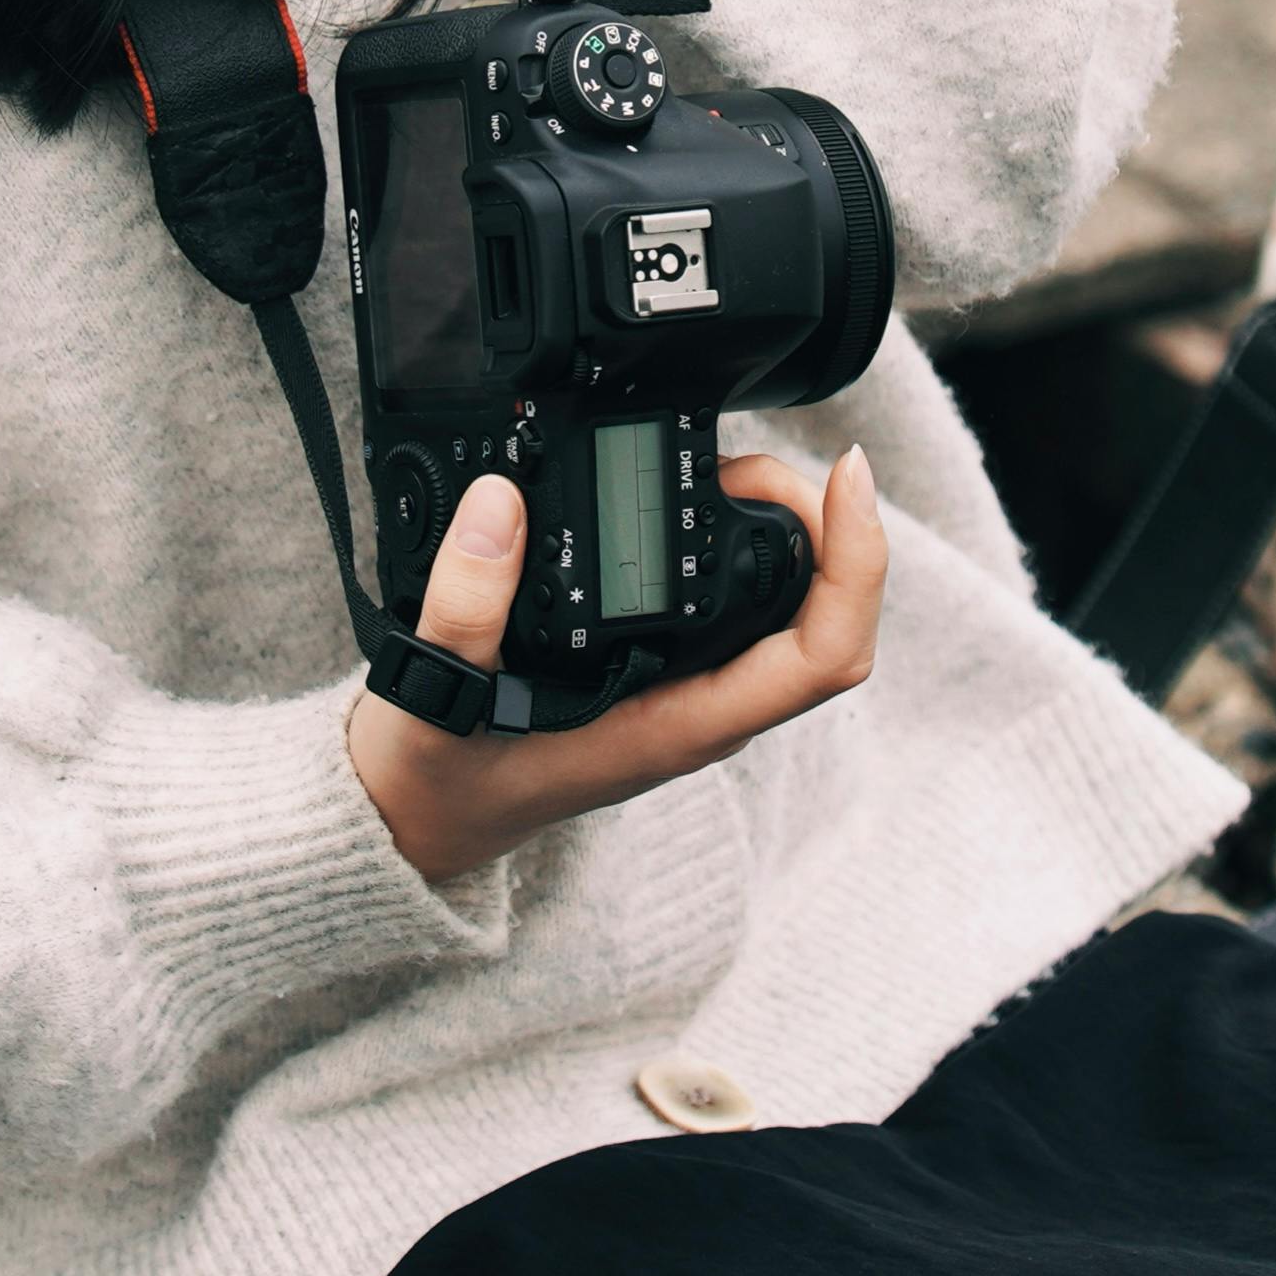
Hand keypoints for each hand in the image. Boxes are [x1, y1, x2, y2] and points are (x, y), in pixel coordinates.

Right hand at [347, 446, 884, 885]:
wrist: (419, 820)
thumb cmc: (441, 779)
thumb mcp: (435, 696)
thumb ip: (464, 609)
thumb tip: (500, 504)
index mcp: (677, 725)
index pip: (822, 655)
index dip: (856, 562)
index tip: (844, 477)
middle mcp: (700, 706)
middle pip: (821, 615)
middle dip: (816, 522)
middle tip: (750, 456)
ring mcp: (686, 688)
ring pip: (784, 607)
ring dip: (775, 526)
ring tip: (722, 462)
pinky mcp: (659, 666)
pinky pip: (736, 603)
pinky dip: (732, 539)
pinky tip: (694, 494)